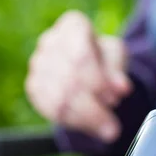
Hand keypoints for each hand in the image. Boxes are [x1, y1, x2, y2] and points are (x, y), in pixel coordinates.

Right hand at [26, 10, 131, 141]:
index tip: (116, 97)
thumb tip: (121, 88)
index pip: (81, 54)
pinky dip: (75, 122)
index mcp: (73, 26)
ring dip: (87, 117)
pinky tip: (92, 127)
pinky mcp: (34, 87)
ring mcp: (38, 64)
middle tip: (114, 121)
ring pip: (60, 98)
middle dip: (95, 104)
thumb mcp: (117, 57)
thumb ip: (118, 70)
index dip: (99, 80)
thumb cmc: (103, 58)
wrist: (85, 70)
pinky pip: (51, 109)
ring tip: (109, 129)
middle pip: (70, 79)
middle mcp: (50, 41)